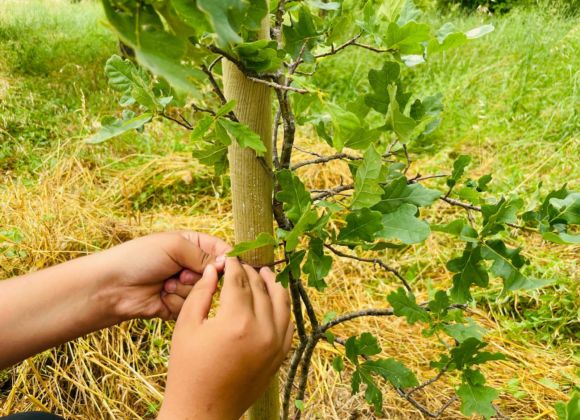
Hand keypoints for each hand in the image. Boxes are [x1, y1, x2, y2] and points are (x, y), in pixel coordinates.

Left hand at [99, 231, 230, 320]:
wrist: (112, 286)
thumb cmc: (139, 258)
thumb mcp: (175, 246)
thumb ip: (204, 254)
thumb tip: (227, 264)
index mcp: (193, 245)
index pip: (222, 251)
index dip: (227, 261)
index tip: (223, 268)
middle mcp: (191, 265)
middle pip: (216, 276)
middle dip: (198, 277)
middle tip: (180, 273)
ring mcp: (185, 287)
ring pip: (204, 293)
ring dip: (184, 290)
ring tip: (164, 284)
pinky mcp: (178, 306)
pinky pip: (191, 308)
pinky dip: (176, 302)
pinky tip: (160, 296)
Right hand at [158, 258, 292, 419]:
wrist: (202, 411)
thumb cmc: (187, 369)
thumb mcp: (186, 326)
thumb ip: (201, 293)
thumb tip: (214, 269)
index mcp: (237, 321)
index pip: (239, 281)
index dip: (233, 266)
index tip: (229, 258)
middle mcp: (262, 330)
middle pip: (260, 288)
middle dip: (250, 272)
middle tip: (241, 265)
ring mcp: (275, 344)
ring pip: (281, 302)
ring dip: (272, 284)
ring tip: (264, 273)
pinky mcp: (280, 355)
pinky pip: (288, 323)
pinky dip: (282, 306)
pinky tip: (274, 299)